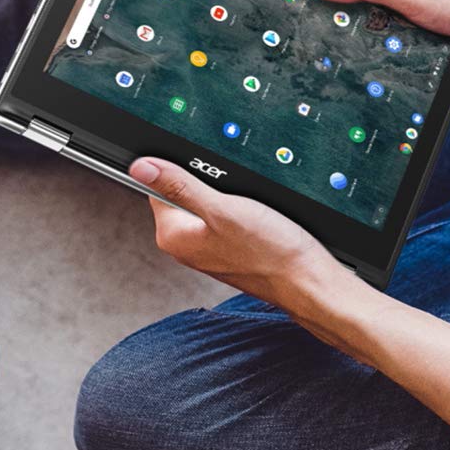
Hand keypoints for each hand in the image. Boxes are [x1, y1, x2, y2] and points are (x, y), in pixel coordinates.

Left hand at [129, 157, 346, 305]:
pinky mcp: (226, 249)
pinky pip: (223, 218)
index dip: (181, 170)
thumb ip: (179, 186)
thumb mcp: (222, 208)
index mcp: (172, 236)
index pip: (156, 186)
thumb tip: (141, 167)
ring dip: (225, 197)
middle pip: (182, 193)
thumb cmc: (270, 252)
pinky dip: (237, 211)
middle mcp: (184, 245)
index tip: (207, 173)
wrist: (308, 281)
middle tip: (234, 193)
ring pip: (206, 204)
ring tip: (248, 208)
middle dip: (206, 183)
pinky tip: (256, 217)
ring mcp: (206, 249)